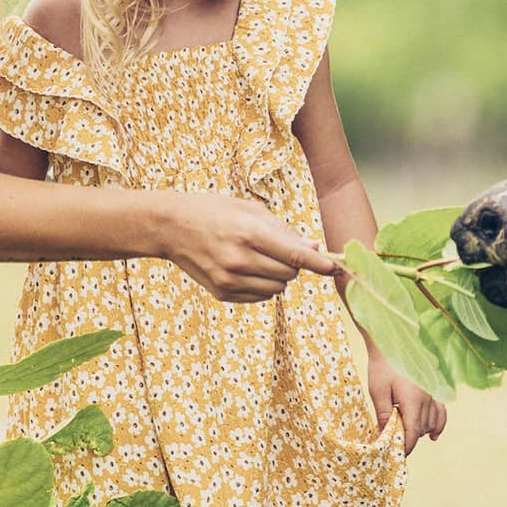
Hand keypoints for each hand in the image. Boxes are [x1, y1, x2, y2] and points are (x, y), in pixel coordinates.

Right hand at [162, 193, 336, 301]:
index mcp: (249, 233)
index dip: (319, 265)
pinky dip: (263, 285)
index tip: (334, 269)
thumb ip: (283, 231)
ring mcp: (230, 279)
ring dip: (278, 276)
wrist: (173, 227)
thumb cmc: (215, 211)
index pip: (295, 256)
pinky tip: (248, 269)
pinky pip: (261, 296)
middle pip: (289, 275)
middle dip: (293, 265)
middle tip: (279, 250)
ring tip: (259, 258)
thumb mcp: (250, 209)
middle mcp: (240, 259)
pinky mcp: (223, 293)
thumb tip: (313, 250)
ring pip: (277, 288)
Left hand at [369, 353, 446, 455]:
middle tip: (395, 447)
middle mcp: (427, 398)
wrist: (392, 343)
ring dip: (420, 432)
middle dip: (410, 440)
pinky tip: (434, 435)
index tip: (397, 455)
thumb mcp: (378, 391)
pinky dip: (438, 424)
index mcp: (413, 400)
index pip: (413, 432)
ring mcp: (432, 393)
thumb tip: (385, 436)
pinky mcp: (433, 389)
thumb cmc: (383, 366)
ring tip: (406, 439)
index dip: (406, 446)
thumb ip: (384, 415)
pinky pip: (441, 411)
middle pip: (422, 429)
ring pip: (431, 422)